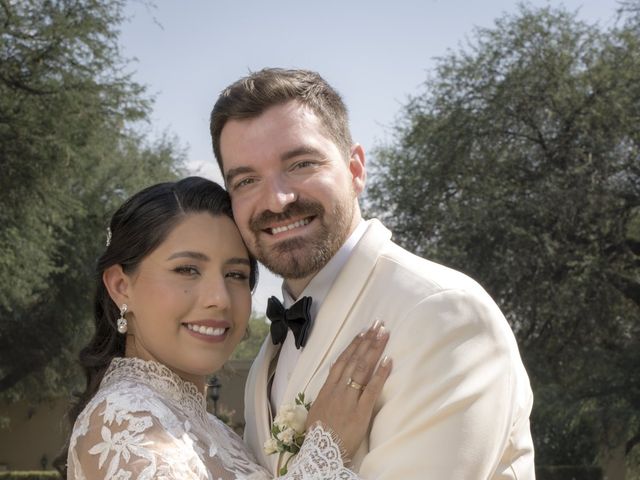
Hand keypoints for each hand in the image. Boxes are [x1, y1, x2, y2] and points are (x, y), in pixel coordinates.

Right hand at [305, 321, 391, 458]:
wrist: (320, 452)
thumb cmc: (319, 433)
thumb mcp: (317, 408)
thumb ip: (327, 391)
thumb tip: (333, 375)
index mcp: (327, 388)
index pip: (342, 360)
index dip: (353, 345)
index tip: (363, 332)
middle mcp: (338, 389)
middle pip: (354, 359)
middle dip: (367, 340)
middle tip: (377, 324)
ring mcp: (349, 399)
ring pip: (362, 368)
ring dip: (374, 349)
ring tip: (383, 333)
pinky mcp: (361, 411)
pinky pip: (372, 388)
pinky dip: (380, 373)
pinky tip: (388, 359)